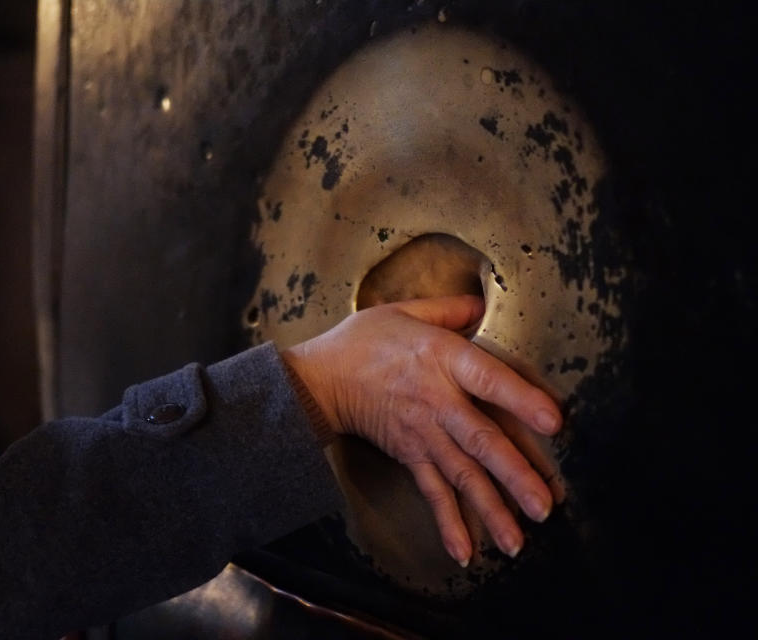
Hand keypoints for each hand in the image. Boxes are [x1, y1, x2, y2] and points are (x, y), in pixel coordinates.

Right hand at [282, 295, 561, 566]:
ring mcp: (423, 434)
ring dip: (490, 509)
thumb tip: (479, 303)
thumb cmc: (360, 342)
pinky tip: (465, 552)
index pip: (489, 380)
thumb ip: (446, 308)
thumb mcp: (402, 311)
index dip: (521, 399)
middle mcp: (437, 401)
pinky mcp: (408, 455)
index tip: (553, 421)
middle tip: (545, 505)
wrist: (317, 379)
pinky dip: (447, 523)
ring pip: (462, 475)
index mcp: (442, 359)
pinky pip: (431, 492)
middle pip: (481, 440)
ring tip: (517, 542)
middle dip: (514, 474)